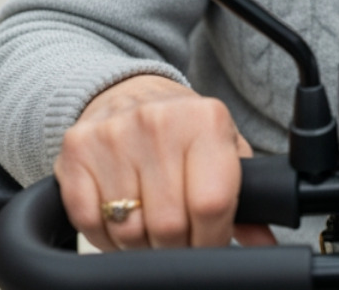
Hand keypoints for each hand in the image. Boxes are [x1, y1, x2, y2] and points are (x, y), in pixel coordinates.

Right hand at [53, 74, 277, 250]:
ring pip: (128, 229)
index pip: (211, 204)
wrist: (130, 93)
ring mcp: (112, 135)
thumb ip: (247, 198)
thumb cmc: (185, 130)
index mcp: (206, 120)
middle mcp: (158, 122)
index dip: (211, 238)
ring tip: (150, 228)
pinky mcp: (75, 151)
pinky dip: (105, 236)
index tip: (209, 242)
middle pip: (168, 224)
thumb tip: (263, 242)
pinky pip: (89, 222)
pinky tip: (120, 220)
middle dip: (177, 246)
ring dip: (140, 244)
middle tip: (180, 239)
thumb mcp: (223, 150)